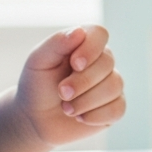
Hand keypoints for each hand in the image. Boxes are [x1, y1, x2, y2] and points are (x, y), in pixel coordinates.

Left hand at [15, 26, 125, 146]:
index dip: (91, 48)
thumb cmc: (36, 86)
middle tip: (61, 92)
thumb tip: (79, 32)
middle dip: (82, 82)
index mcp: (84, 45)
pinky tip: (80, 117)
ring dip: (84, 102)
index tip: (74, 64)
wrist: (34, 119)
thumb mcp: (38, 61)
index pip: (100, 34)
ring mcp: (111, 85)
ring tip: (66, 107)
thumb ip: (56, 43)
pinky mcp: (114, 108)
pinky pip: (117, 109)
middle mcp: (102, 62)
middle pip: (107, 64)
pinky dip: (94, 116)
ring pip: (113, 87)